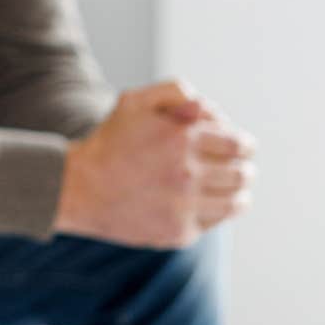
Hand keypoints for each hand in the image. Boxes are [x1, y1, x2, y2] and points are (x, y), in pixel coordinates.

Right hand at [54, 79, 257, 247]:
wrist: (79, 188)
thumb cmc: (110, 142)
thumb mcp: (134, 102)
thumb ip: (175, 92)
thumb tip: (209, 108)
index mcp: (181, 138)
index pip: (239, 144)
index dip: (244, 144)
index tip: (242, 147)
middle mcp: (187, 173)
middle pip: (242, 174)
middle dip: (244, 168)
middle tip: (240, 168)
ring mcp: (184, 206)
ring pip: (236, 202)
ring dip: (239, 193)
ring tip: (231, 189)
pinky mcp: (178, 232)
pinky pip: (213, 222)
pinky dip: (214, 212)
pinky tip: (201, 203)